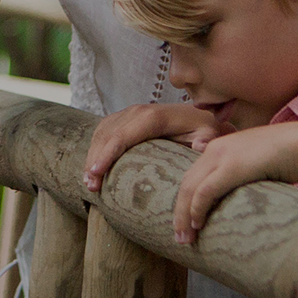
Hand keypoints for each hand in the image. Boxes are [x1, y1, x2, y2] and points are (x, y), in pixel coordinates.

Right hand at [84, 103, 231, 193]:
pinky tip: (92, 167)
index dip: (108, 153)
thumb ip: (207, 140)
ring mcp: (128, 113)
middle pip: (108, 136)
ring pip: (102, 133)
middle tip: (90, 186)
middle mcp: (138, 111)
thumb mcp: (210, 133)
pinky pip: (103, 131)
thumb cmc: (203, 128)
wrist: (199, 115)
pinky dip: (95, 149)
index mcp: (154, 117)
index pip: (124, 135)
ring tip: (88, 181)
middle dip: (95, 160)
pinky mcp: (124, 118)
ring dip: (92, 156)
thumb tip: (200, 147)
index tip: (96, 172)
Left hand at [172, 123, 297, 244]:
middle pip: (186, 184)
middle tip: (179, 236)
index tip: (185, 221)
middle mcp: (214, 149)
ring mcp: (221, 156)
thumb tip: (238, 196)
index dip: (185, 200)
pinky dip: (197, 209)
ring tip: (185, 237)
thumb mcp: (256, 163)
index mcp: (219, 147)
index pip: (193, 176)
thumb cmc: (287, 156)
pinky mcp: (231, 167)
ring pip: (190, 189)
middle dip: (179, 211)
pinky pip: (205, 192)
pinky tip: (197, 223)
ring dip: (184, 216)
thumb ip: (242, 174)